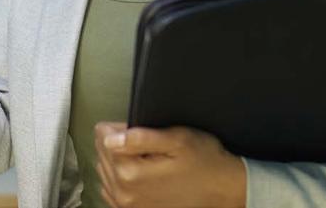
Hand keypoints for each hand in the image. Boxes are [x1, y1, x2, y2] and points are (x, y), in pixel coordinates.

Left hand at [94, 122, 246, 207]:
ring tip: (145, 156)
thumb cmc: (204, 162)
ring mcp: (128, 206)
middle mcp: (125, 194)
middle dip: (118, 143)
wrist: (223, 189)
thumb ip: (140, 137)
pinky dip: (119, 177)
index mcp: (131, 174)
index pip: (103, 137)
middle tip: (146, 142)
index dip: (120, 126)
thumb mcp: (176, 140)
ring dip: (118, 159)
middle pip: (102, 154)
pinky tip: (137, 172)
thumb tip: (109, 137)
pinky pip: (111, 190)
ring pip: (105, 170)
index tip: (138, 129)